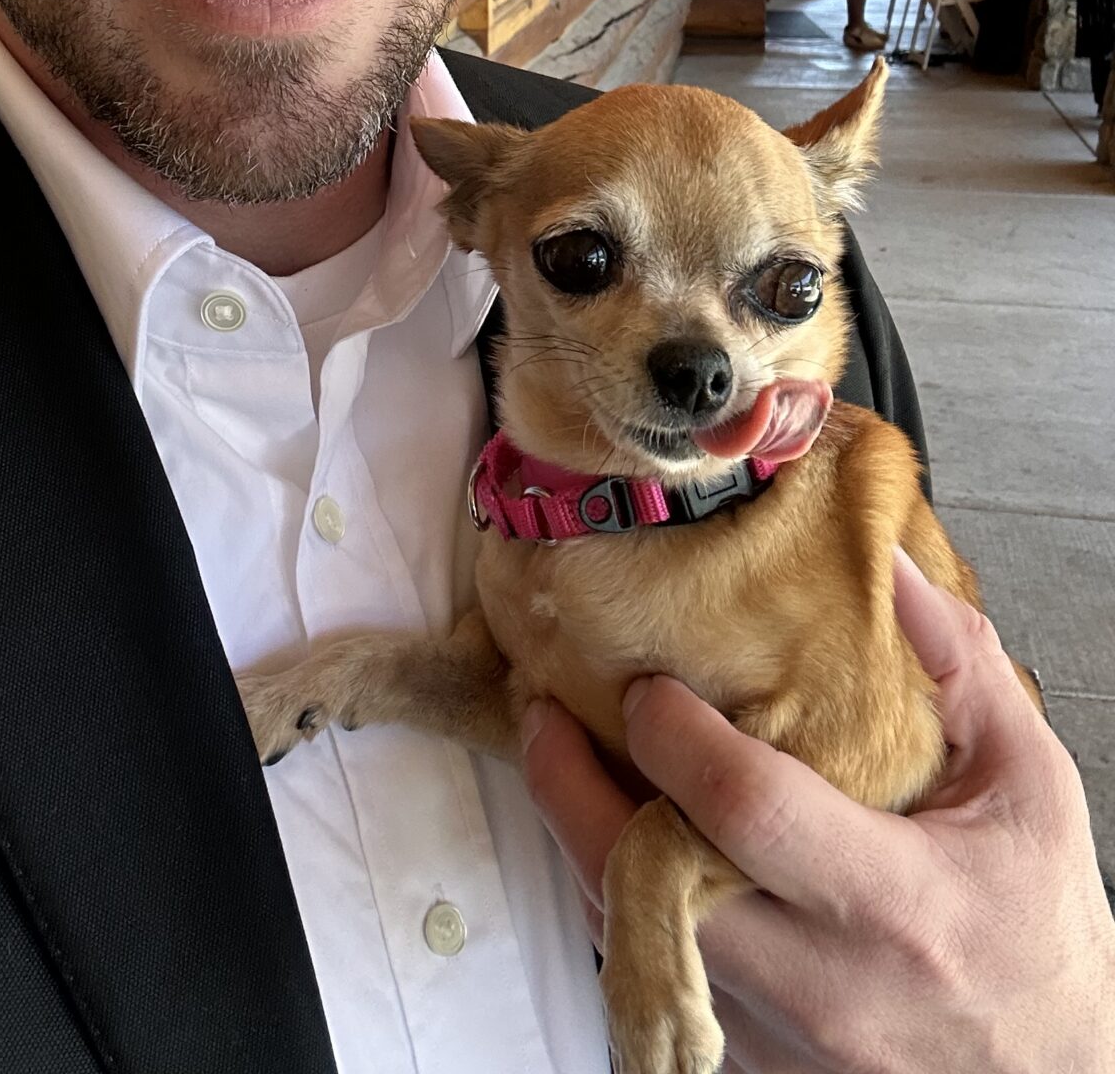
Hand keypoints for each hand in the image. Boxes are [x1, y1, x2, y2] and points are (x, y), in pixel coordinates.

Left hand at [521, 549, 1114, 1072]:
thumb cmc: (1039, 928)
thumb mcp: (1029, 782)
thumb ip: (959, 664)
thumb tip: (886, 557)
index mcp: (897, 904)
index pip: (746, 810)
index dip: (676, 736)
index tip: (646, 682)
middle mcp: (825, 984)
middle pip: (648, 881)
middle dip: (573, 787)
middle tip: (543, 707)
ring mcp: (778, 1035)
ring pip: (628, 934)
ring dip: (578, 838)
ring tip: (557, 751)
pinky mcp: (750, 1060)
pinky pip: (650, 971)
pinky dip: (619, 897)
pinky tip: (613, 829)